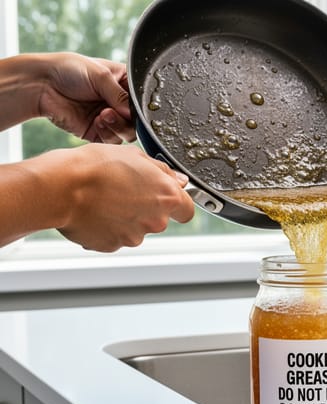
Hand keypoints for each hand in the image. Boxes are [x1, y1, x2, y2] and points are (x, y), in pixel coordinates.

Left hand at [36, 52, 134, 143]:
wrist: (41, 84)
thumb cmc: (69, 70)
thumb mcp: (101, 75)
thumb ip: (120, 95)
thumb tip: (134, 115)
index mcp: (124, 84)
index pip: (144, 99)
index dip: (143, 105)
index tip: (137, 107)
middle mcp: (119, 103)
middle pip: (139, 120)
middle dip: (129, 118)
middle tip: (115, 111)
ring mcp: (109, 119)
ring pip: (128, 132)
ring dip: (118, 126)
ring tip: (103, 115)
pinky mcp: (97, 132)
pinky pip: (112, 140)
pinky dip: (107, 133)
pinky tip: (97, 122)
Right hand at [49, 144, 194, 251]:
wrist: (61, 187)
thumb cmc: (96, 166)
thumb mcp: (135, 155)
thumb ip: (162, 172)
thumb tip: (178, 180)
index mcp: (167, 197)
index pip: (186, 210)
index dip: (178, 204)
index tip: (167, 199)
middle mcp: (156, 221)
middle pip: (159, 218)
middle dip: (145, 208)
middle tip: (122, 190)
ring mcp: (134, 236)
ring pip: (135, 228)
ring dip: (124, 217)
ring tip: (103, 199)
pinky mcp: (112, 246)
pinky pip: (114, 237)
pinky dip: (106, 227)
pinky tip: (93, 211)